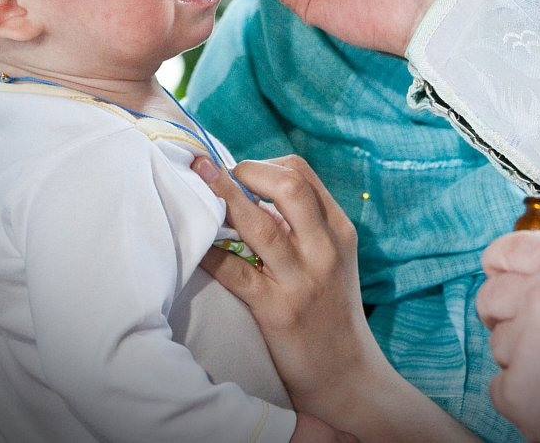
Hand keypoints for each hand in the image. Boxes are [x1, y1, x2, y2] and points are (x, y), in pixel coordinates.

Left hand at [194, 155, 479, 442]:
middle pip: (288, 184)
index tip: (237, 173)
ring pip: (259, 223)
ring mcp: (303, 279)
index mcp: (338, 230)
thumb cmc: (330, 313)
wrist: (348, 376)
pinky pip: (236, 272)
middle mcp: (325, 248)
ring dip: (222, 195)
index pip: (301, 172)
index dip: (262, 164)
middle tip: (213, 174)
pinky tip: (191, 242)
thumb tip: (251, 192)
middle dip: (245, 171)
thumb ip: (303, 226)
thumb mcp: (331, 260)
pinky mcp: (278, 311)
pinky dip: (210, 252)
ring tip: (196, 176)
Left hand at [475, 232, 539, 442]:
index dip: (500, 266)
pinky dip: (524, 396)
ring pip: (500, 345)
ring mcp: (528, 344)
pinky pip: (501, 387)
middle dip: (501, 313)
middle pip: (491, 296)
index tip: (499, 276)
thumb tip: (531, 275)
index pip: (508, 249)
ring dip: (523, 358)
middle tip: (529, 332)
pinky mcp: (521, 390)